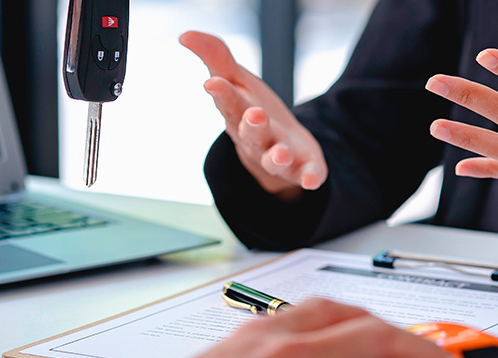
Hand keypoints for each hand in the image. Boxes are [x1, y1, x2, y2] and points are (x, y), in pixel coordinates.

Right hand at [180, 31, 326, 199]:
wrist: (277, 150)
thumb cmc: (251, 111)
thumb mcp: (237, 81)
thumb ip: (216, 57)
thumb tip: (185, 34)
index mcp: (237, 115)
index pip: (228, 103)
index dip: (222, 94)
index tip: (213, 84)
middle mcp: (255, 138)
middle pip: (251, 133)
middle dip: (252, 124)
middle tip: (254, 113)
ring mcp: (277, 156)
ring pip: (274, 159)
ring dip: (277, 157)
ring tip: (282, 153)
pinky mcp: (301, 169)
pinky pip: (305, 175)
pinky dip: (308, 178)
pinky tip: (312, 182)